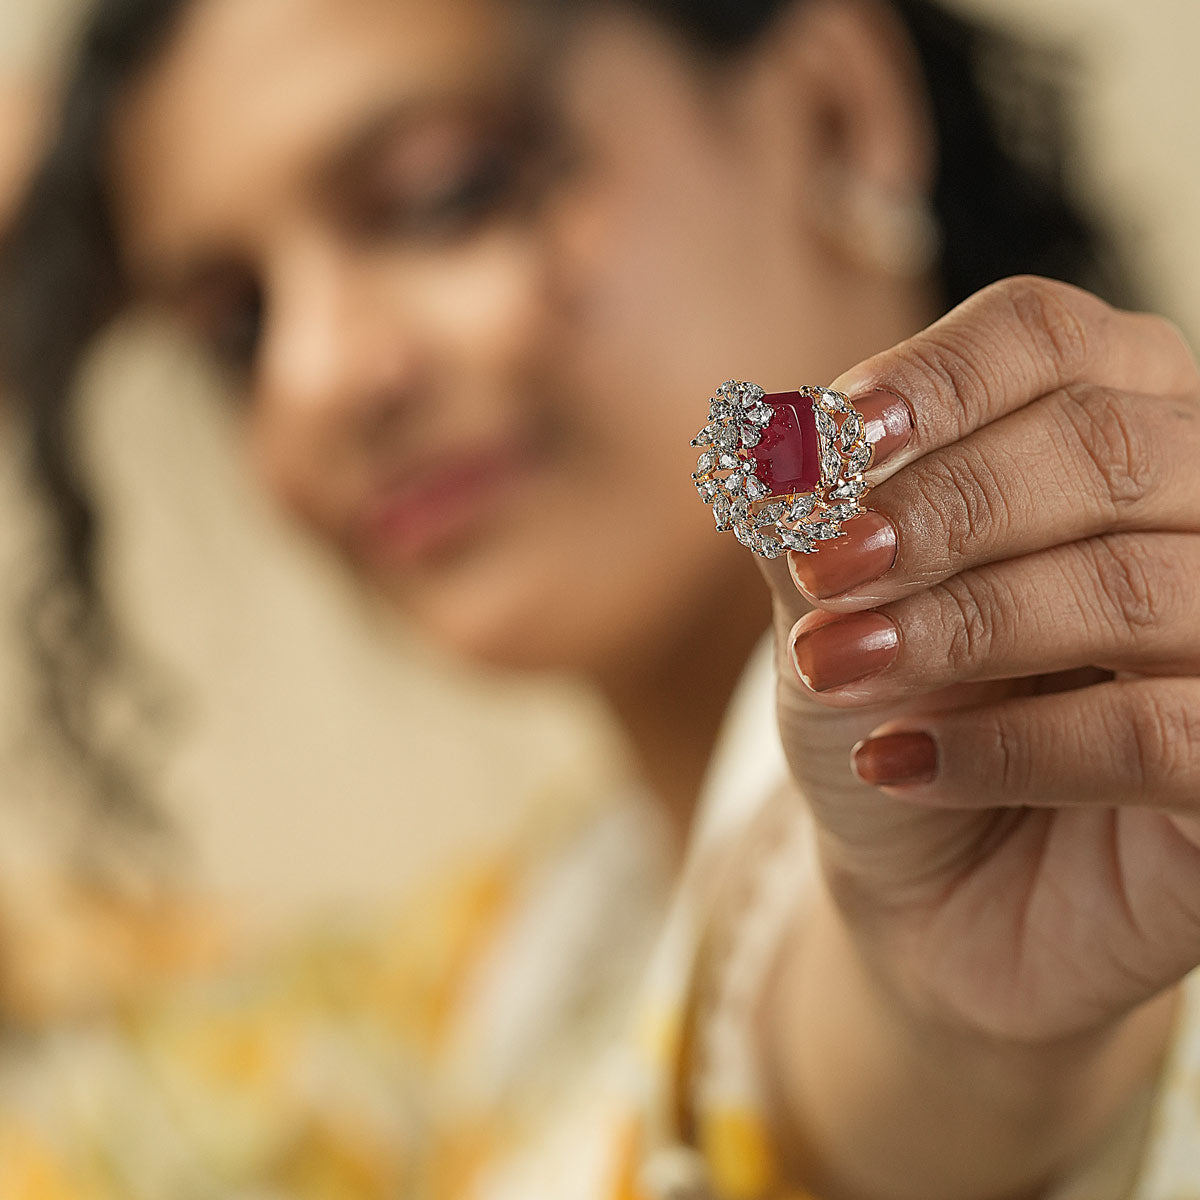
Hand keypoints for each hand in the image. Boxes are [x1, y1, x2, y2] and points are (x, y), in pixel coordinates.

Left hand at [761, 275, 1199, 1045]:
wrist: (929, 882)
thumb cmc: (891, 711)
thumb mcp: (826, 609)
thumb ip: (808, 522)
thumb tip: (770, 441)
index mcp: (1100, 421)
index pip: (1045, 338)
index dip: (933, 384)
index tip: (823, 449)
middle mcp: (1196, 505)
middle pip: (1103, 445)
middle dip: (942, 512)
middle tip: (823, 576)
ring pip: (1131, 584)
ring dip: (957, 627)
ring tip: (836, 668)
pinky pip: (1158, 733)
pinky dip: (1012, 746)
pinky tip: (897, 763)